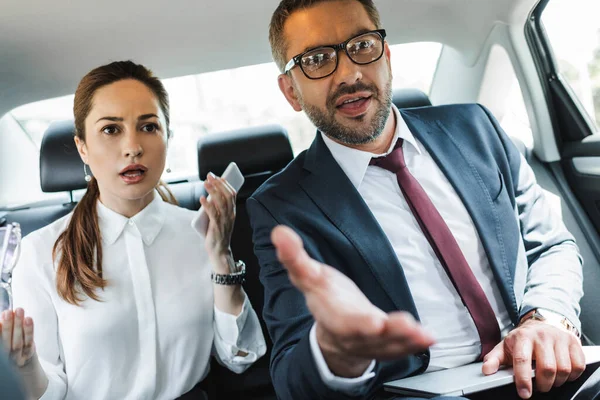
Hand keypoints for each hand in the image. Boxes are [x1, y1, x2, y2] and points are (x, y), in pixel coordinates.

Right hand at [0, 308, 35, 367]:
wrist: (19, 362)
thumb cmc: (9, 344)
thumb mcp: (4, 338)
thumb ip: (3, 328)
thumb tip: (4, 313)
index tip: (1, 317)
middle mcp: (5, 354)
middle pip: (6, 340)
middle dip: (7, 325)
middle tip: (8, 312)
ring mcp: (17, 356)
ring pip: (18, 341)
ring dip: (18, 325)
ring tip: (19, 311)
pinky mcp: (28, 354)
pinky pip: (29, 342)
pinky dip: (28, 331)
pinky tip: (28, 319)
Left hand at [200, 172, 236, 271]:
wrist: (220, 252)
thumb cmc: (218, 235)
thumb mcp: (220, 219)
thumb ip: (217, 208)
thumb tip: (209, 195)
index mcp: (232, 212)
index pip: (232, 194)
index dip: (226, 184)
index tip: (218, 176)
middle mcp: (230, 215)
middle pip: (227, 195)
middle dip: (218, 184)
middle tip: (210, 176)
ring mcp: (224, 221)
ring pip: (221, 202)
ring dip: (213, 191)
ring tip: (205, 183)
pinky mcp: (216, 227)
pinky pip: (213, 213)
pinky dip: (207, 204)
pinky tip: (202, 198)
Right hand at [271, 225, 434, 377]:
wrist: (334, 335)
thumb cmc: (324, 299)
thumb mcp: (307, 277)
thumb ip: (294, 257)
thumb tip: (279, 232)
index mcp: (334, 316)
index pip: (345, 322)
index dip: (358, 324)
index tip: (374, 322)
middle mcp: (354, 333)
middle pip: (372, 336)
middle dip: (389, 333)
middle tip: (407, 326)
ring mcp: (373, 342)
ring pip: (390, 344)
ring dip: (408, 340)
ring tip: (424, 334)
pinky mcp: (389, 343)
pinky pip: (402, 347)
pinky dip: (415, 343)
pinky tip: (429, 336)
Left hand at [482, 319, 584, 398]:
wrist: (541, 323)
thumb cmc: (522, 339)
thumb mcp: (505, 346)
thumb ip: (494, 359)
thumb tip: (487, 370)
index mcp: (523, 337)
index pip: (522, 360)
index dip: (523, 379)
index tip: (524, 393)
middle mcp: (542, 336)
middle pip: (547, 368)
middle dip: (543, 384)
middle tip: (539, 387)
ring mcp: (559, 338)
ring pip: (564, 369)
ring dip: (557, 381)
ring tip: (549, 380)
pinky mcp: (574, 342)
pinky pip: (578, 366)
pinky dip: (571, 376)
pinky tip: (562, 373)